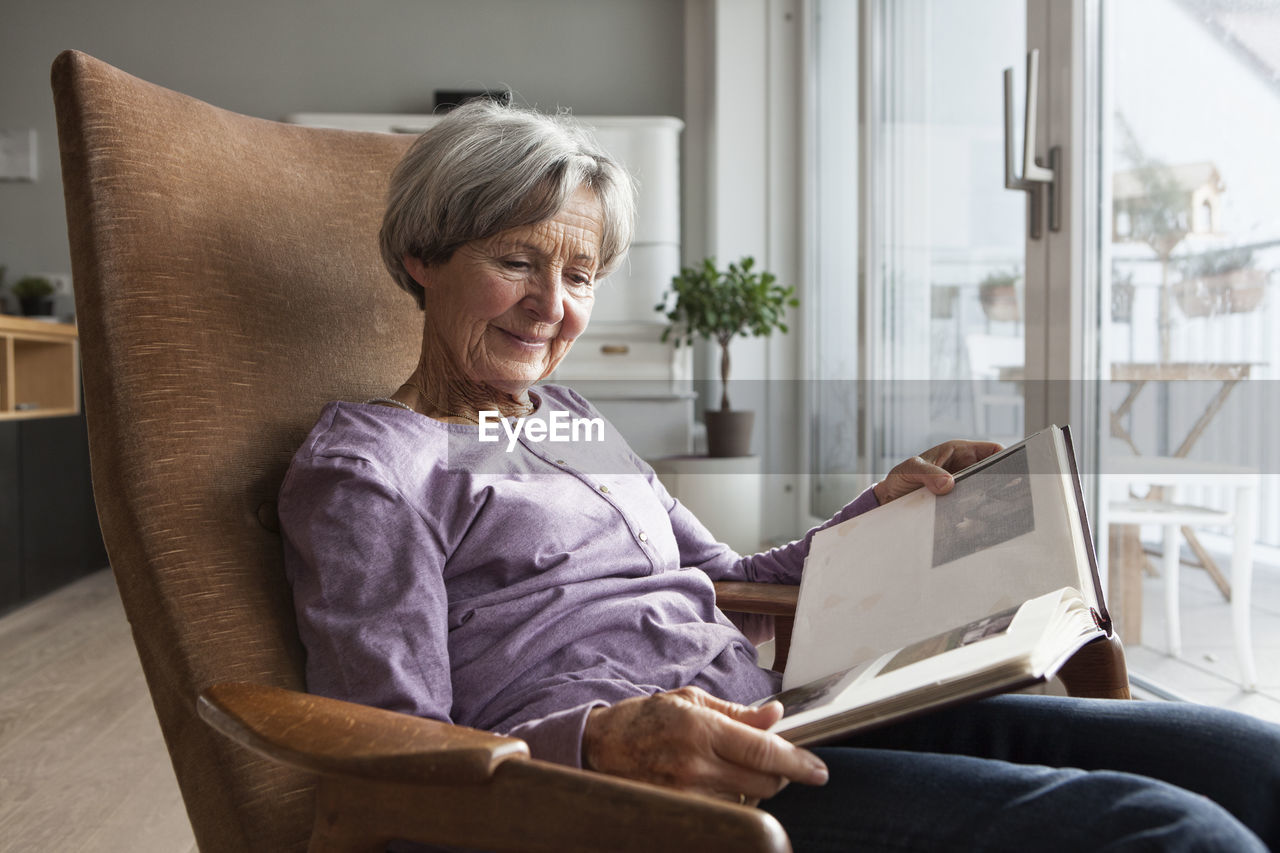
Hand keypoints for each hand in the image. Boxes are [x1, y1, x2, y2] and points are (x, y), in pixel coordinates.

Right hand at [582, 686, 827, 803]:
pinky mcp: (680, 812)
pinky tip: (714, 782)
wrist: (597, 749)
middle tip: (772, 759)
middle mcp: (696, 765)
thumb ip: (738, 712)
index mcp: (701, 729)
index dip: (799, 763)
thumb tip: (775, 715)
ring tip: (729, 766)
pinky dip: (730, 799)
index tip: (818, 770)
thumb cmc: (644, 719)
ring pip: (747, 799)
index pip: (765, 752)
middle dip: (779, 773)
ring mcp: (687, 795)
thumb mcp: (691, 701)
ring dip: (752, 785)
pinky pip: (724, 811)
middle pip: (764, 782)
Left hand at [873, 439, 1003, 504]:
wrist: (888, 501)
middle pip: (994, 473)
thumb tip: (949, 483)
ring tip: (995, 512)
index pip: (992, 450)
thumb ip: (927, 474)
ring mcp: (963, 486)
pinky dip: (979, 513)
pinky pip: (975, 507)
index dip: (1006, 458)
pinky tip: (980, 523)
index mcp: (959, 451)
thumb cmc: (899, 478)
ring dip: (991, 501)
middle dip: (1002, 483)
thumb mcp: (909, 470)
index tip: (1012, 472)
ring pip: (987, 492)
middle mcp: (965, 468)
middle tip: (1008, 497)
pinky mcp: (958, 503)